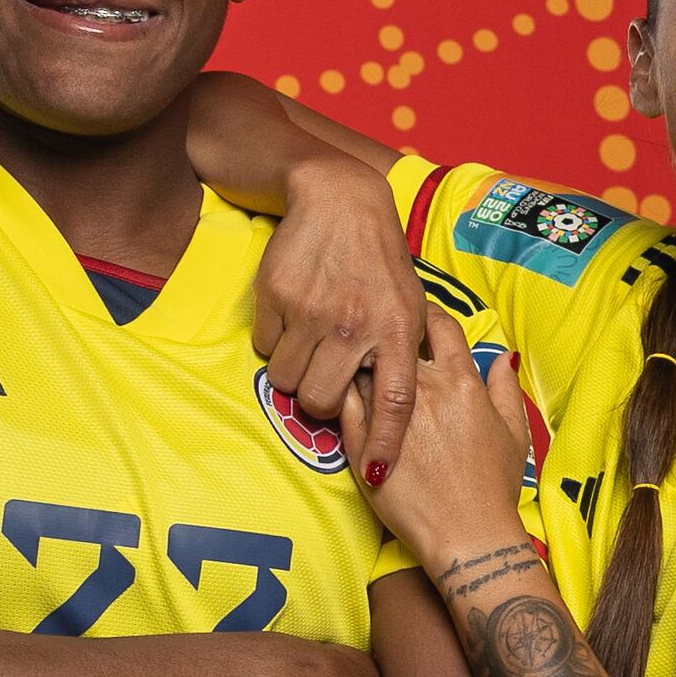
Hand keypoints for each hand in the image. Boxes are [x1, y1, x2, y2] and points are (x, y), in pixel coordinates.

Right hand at [254, 141, 451, 485]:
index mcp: (397, 331)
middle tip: (327, 379)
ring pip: (288, 380)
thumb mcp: (411, 303)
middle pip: (324, 401)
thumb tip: (399, 407)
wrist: (338, 201)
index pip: (395, 401)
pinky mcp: (276, 297)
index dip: (386, 442)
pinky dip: (274, 340)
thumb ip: (404, 351)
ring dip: (295, 371)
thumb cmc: (380, 261)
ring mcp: (313, 313)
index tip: (380, 475)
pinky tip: (294, 315)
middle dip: (321, 401)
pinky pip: (265, 346)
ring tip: (312, 343)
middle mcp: (356, 326)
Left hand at [365, 325, 534, 577]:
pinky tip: (342, 393)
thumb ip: (505, 388)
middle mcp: (423, 390)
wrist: (465, 533)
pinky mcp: (359, 439)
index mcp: (462, 382)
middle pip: (393, 339)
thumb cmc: (493, 488)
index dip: (426, 315)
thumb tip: (503, 357)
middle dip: (386, 335)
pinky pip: (341, 400)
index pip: (439, 325)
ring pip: (362, 366)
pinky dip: (340, 390)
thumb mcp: (514, 432)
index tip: (418, 320)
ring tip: (355, 364)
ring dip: (360, 361)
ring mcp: (387, 413)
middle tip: (381, 339)